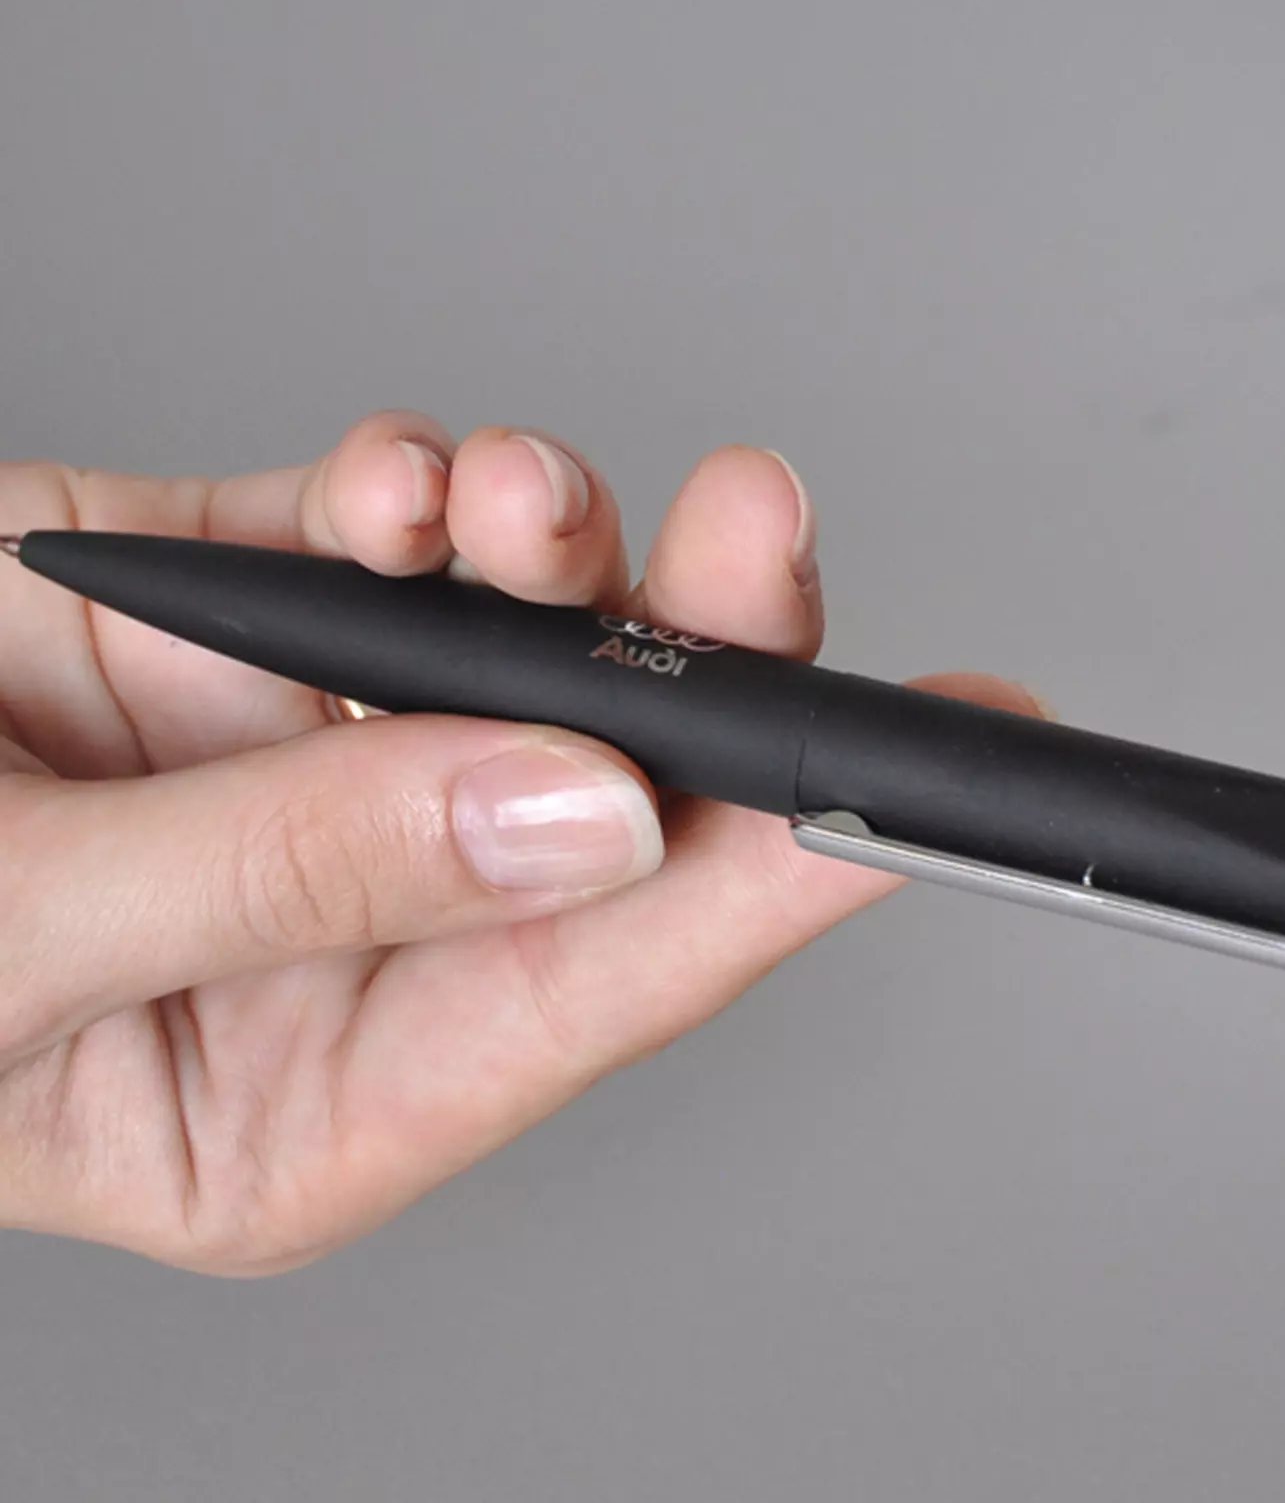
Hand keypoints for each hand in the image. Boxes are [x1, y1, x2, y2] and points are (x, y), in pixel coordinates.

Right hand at [0, 413, 1034, 1269]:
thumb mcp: (2, 939)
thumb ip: (294, 876)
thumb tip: (575, 819)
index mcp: (304, 1085)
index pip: (593, 984)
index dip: (766, 876)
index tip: (910, 779)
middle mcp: (348, 918)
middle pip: (610, 798)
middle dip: (701, 656)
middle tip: (756, 534)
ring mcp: (311, 753)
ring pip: (531, 642)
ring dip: (551, 542)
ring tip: (499, 493)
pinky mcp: (252, 611)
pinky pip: (401, 539)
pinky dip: (420, 489)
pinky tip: (385, 483)